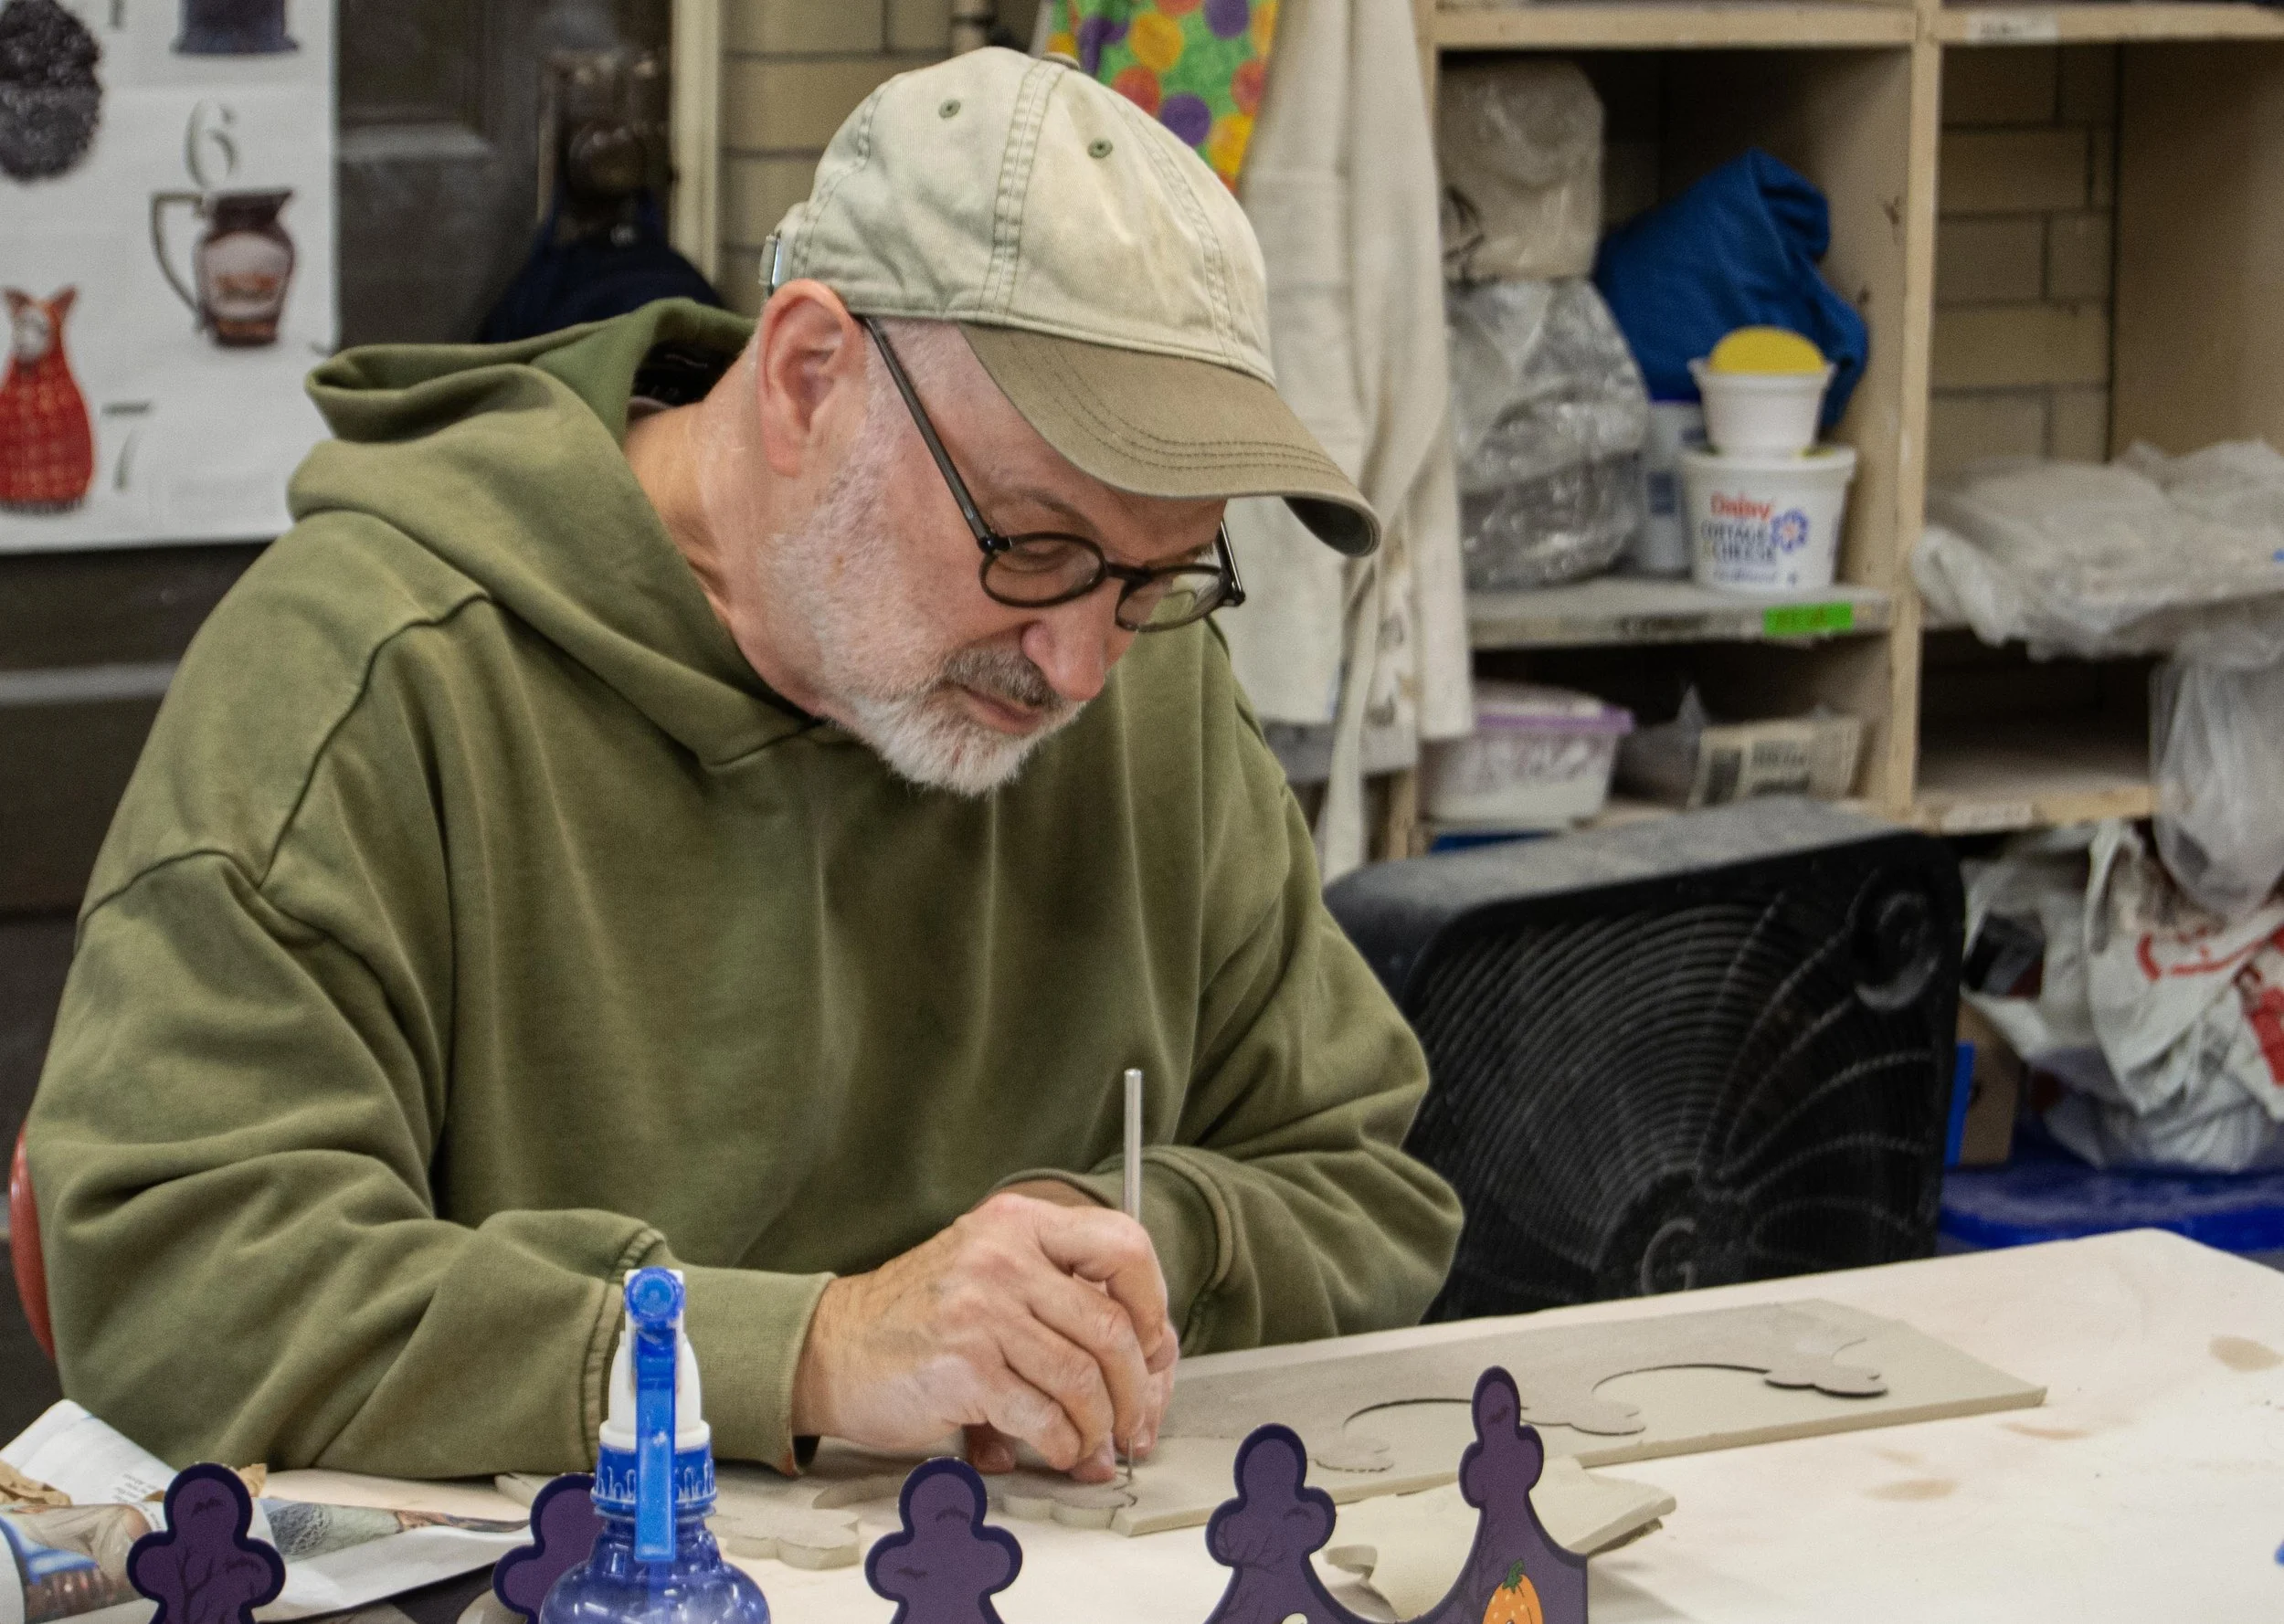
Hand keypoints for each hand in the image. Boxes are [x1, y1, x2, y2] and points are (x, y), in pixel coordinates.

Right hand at [790, 1190, 1177, 1481]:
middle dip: (1135, 1388)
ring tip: (1093, 1442)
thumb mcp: (989, 1266)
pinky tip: (1057, 1449)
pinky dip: (1062, 1443)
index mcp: (1018, 1222)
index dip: (1152, 1304)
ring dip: (1099, 1425)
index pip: (1123, 1246)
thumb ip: (1058, 1288)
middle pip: (1112, 1327)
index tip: (1153, 1347)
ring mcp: (982, 1311)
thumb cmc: (921, 1315)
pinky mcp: (964, 1368)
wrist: (833, 1347)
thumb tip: (1150, 1350)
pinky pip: (1043, 1416)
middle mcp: (1003, 1256)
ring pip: (1083, 1378)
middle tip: (1134, 1420)